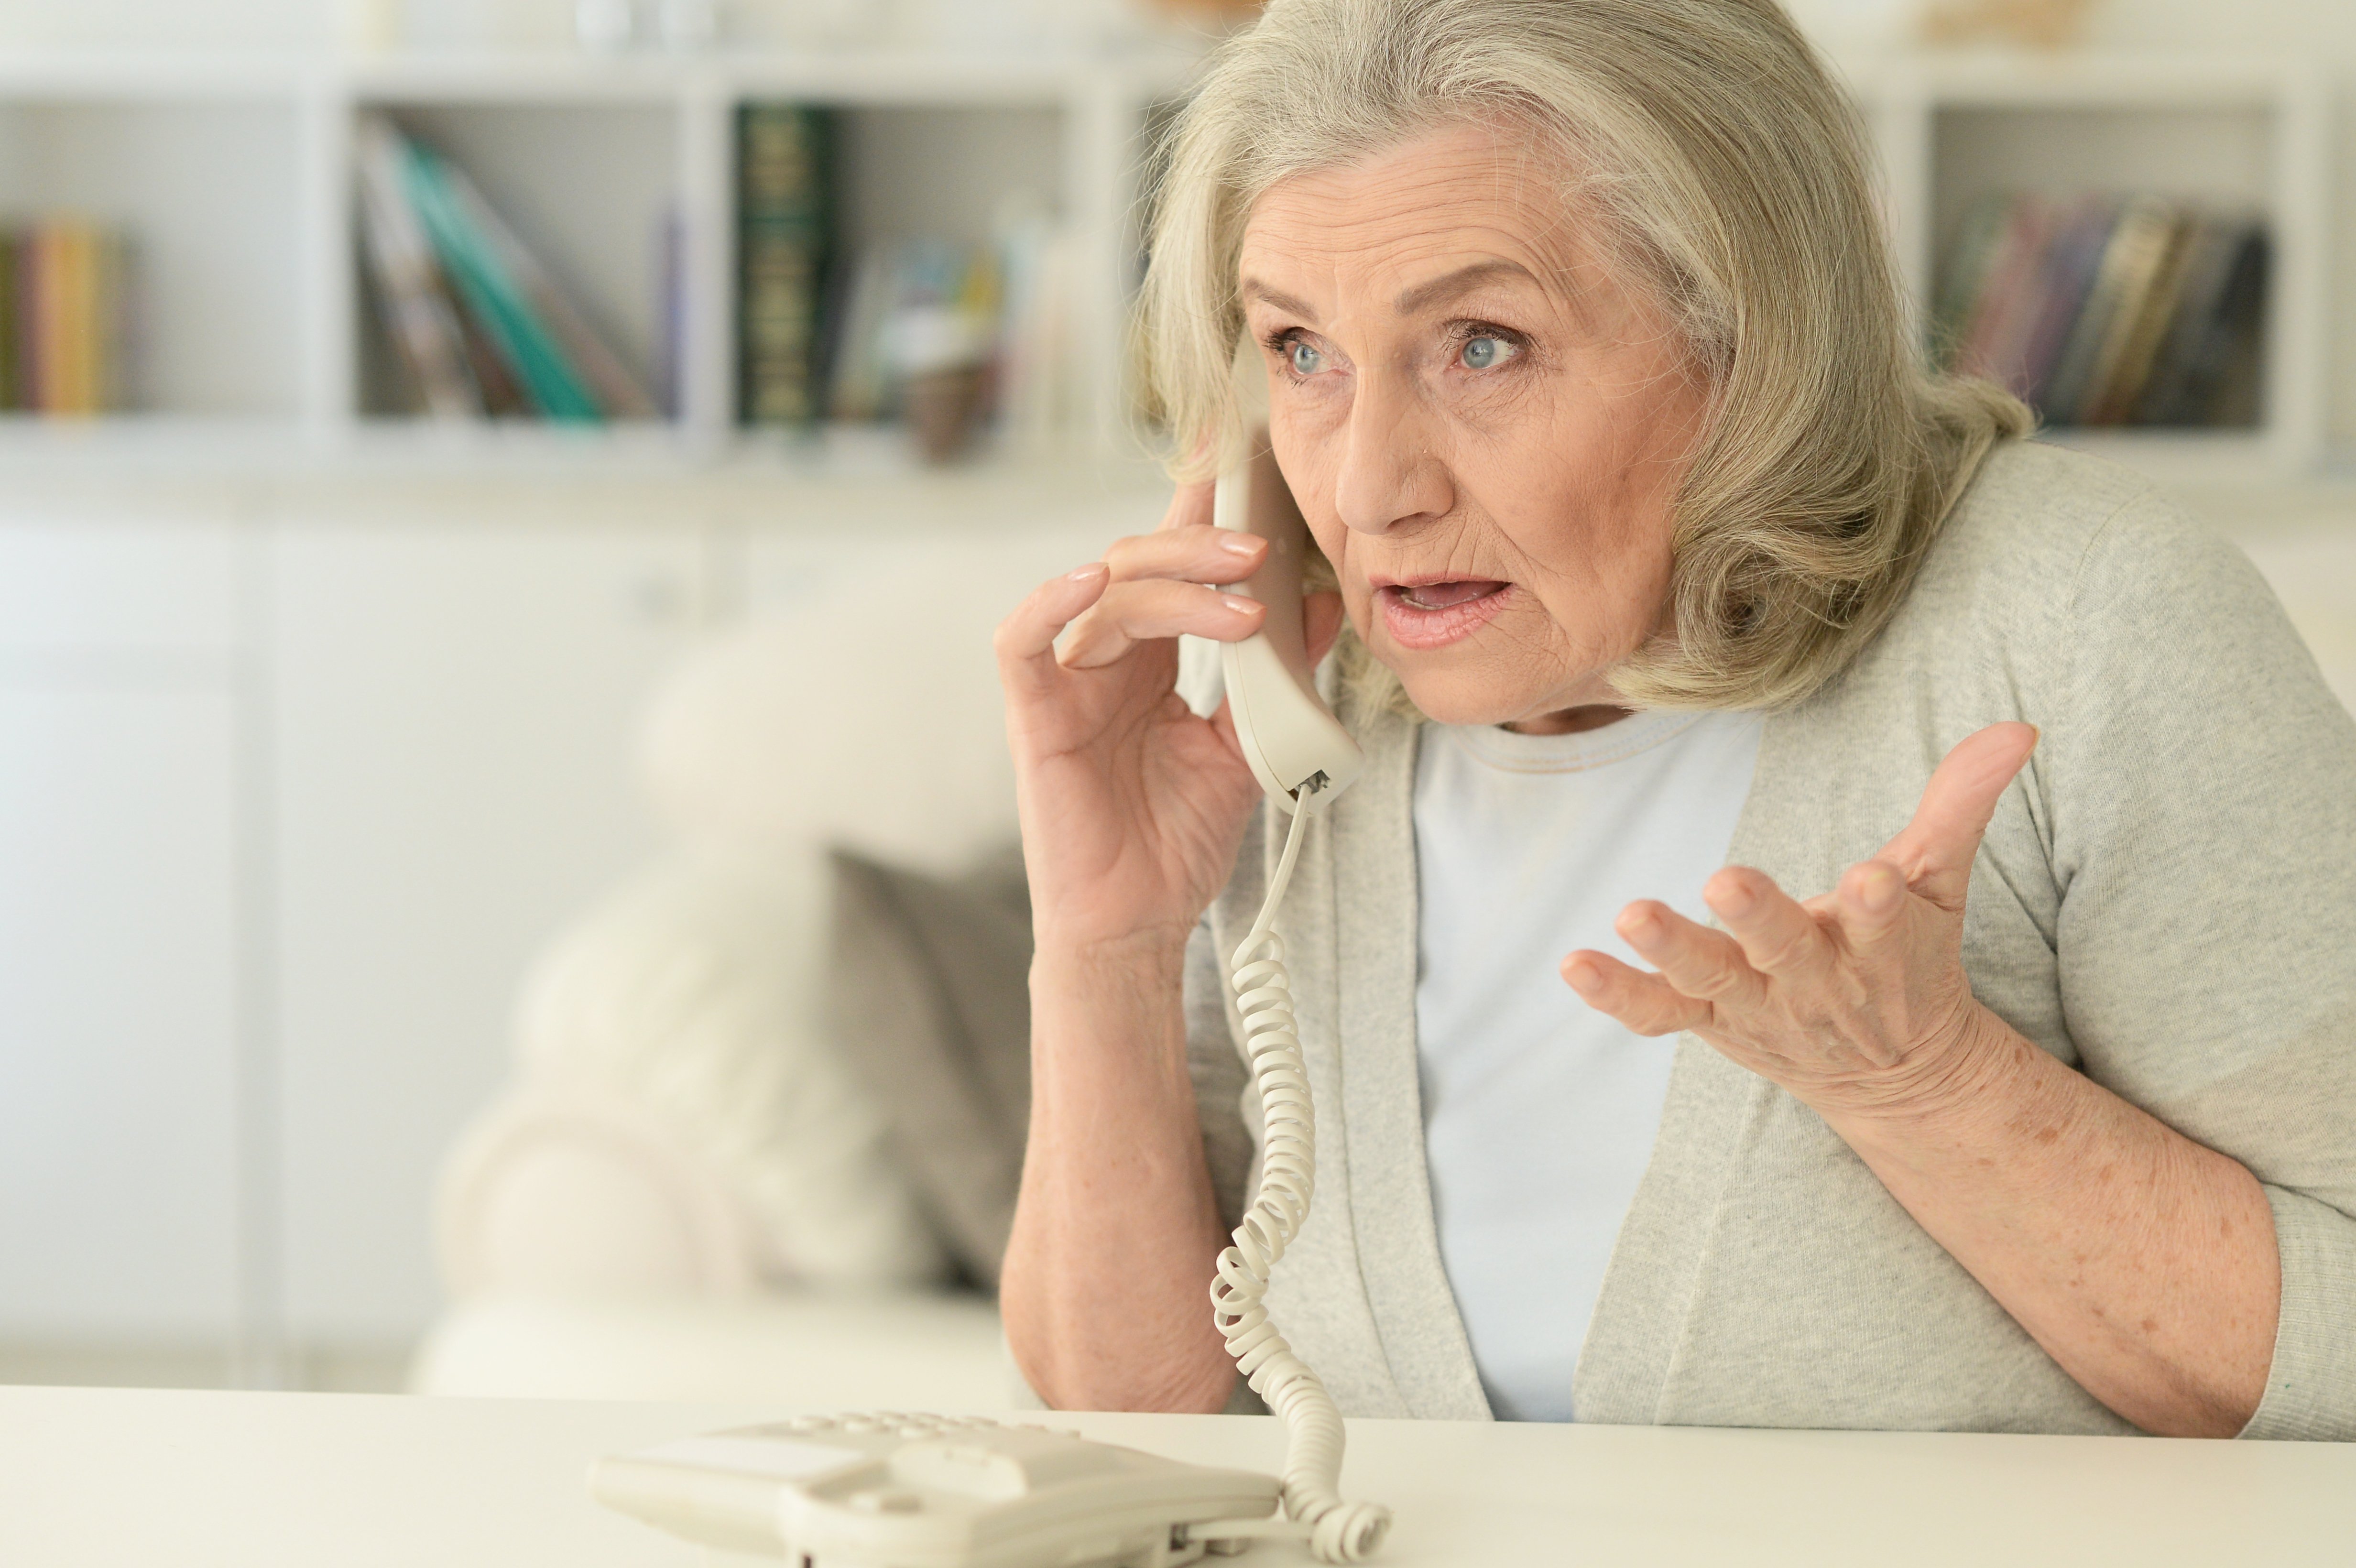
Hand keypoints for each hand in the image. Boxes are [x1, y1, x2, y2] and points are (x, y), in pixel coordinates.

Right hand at [996, 482, 1343, 959]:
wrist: (1138, 926)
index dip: (1198, 506)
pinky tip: (1093, 583)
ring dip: (1175, 583)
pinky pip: (1023, 642)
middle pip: (1138, 562)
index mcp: (1147, 658)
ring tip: (1242, 595)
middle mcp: (1103, 658)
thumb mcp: (1247, 746)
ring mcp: (1065, 684)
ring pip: (1105, 594)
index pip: (1170, 562)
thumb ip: (1277, 678)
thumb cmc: (1176, 843)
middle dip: (1202, 546)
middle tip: (1262, 550)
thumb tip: (1321, 607)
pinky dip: (1052, 603)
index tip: (1246, 458)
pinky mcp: (1035, 717)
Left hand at [1562, 723, 2038, 1118]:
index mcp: (1882, 949)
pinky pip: (1659, 1015)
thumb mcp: (1943, 882)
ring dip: (1672, 950)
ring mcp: (1758, 1009)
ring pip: (1713, 981)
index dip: (1880, 905)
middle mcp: (1818, 984)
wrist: (1894, 1071)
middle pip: (1789, 953)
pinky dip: (1619, 994)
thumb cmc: (1912, 955)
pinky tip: (1574, 965)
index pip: (1887, 926)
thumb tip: (2018, 727)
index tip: (1874, 879)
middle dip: (1761, 920)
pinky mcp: (1710, 1022)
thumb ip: (1963, 803)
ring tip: (1631, 914)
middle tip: (1726, 880)